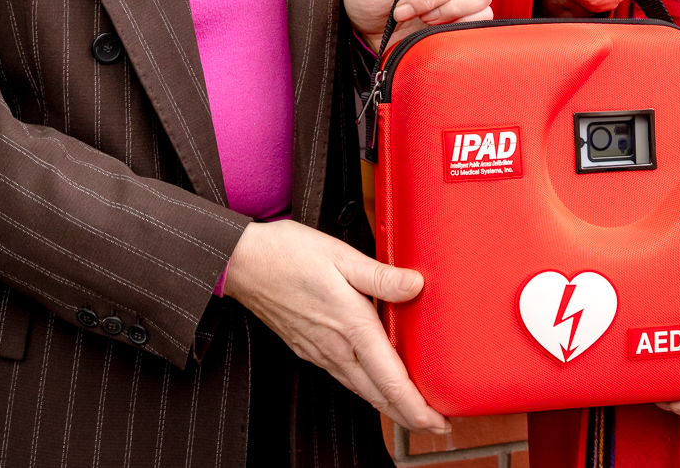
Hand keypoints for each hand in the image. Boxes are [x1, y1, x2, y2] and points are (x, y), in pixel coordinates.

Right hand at [223, 219, 448, 434]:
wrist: (242, 264)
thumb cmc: (289, 254)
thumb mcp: (341, 256)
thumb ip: (381, 276)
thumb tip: (417, 285)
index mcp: (351, 325)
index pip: (389, 380)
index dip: (416, 407)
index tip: (437, 422)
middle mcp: (336, 347)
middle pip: (378, 396)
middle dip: (409, 416)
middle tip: (436, 425)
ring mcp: (320, 352)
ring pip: (361, 390)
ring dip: (390, 406)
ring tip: (413, 410)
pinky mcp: (308, 349)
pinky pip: (345, 378)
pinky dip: (367, 390)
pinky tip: (375, 385)